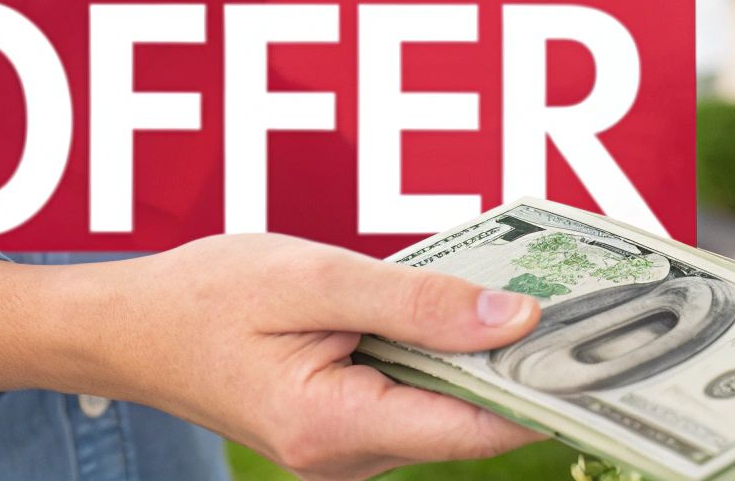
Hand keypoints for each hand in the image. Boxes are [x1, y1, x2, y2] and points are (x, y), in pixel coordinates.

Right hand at [0, 234, 544, 479]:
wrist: (126, 326)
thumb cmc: (204, 295)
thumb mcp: (314, 277)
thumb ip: (416, 302)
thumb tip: (515, 318)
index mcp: (334, 427)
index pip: (473, 429)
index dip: (545, 395)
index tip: (608, 358)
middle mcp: (345, 456)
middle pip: (466, 420)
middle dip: (526, 368)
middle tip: (595, 310)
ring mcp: (343, 450)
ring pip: (444, 408)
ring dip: (486, 359)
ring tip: (548, 300)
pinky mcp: (342, 428)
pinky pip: (415, 396)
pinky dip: (447, 358)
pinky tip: (472, 313)